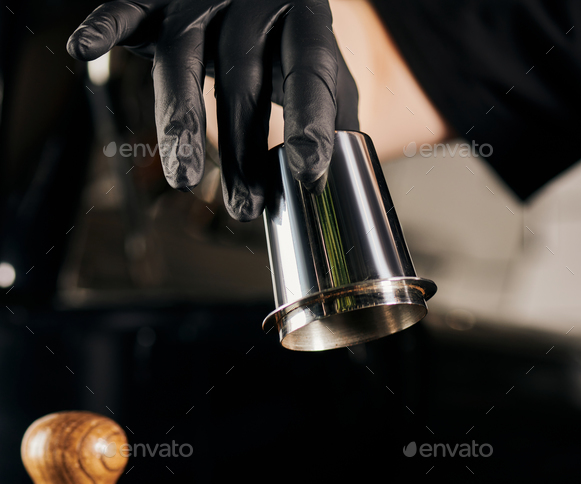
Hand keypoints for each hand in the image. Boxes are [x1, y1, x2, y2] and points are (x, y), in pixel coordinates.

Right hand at [67, 0, 358, 220]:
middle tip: (244, 207)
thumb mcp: (330, 78)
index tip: (308, 176)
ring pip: (183, 55)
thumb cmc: (293, 44)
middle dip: (241, 148)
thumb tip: (335, 191)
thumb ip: (333, 123)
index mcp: (305, 17)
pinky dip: (106, 26)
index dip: (309, 123)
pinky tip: (86, 50)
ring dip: (181, 119)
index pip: (310, 69)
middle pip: (242, 75)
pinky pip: (129, 6)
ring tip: (185, 179)